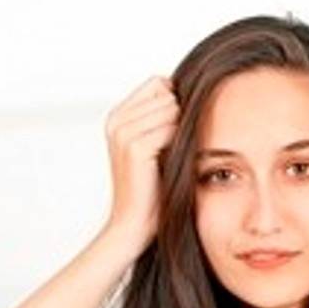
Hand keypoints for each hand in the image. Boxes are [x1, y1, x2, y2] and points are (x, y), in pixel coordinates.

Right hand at [102, 74, 178, 252]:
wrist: (135, 224)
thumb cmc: (151, 188)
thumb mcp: (155, 145)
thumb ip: (164, 116)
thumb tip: (193, 89)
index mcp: (117, 116)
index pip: (158, 83)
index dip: (175, 102)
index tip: (178, 131)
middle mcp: (116, 120)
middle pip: (167, 94)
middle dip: (180, 118)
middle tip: (176, 150)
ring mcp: (123, 132)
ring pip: (172, 108)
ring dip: (181, 131)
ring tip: (173, 157)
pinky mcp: (134, 146)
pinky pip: (172, 128)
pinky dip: (180, 144)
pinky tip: (173, 163)